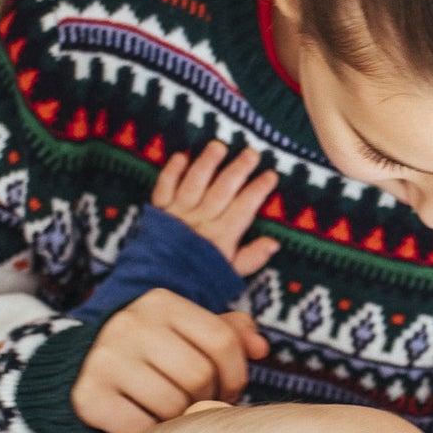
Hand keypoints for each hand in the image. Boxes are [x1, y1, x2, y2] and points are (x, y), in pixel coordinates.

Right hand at [73, 289, 268, 432]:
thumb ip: (229, 334)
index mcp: (161, 302)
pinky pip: (140, 429)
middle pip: (199, 375)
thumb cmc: (152, 350)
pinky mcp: (88, 395)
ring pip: (172, 405)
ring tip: (174, 413)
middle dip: (207, 398)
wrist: (80, 365)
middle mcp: (130, 325)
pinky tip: (149, 425)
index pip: (222, 341)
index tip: (229, 390)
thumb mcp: (186, 330)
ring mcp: (105, 360)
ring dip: (181, 419)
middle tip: (197, 404)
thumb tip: (261, 348)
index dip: (236, 374)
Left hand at [152, 141, 281, 275]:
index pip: (244, 207)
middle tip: (251, 152)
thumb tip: (274, 243)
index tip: (271, 175)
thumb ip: (252, 257)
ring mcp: (179, 213)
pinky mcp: (159, 211)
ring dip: (207, 163)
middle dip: (238, 170)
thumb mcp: (230, 273)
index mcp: (222, 236)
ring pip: (195, 183)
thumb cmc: (200, 278)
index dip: (258, 190)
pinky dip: (171, 172)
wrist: (158, 286)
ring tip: (218, 146)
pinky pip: (164, 188)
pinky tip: (181, 156)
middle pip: (222, 190)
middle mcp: (201, 220)